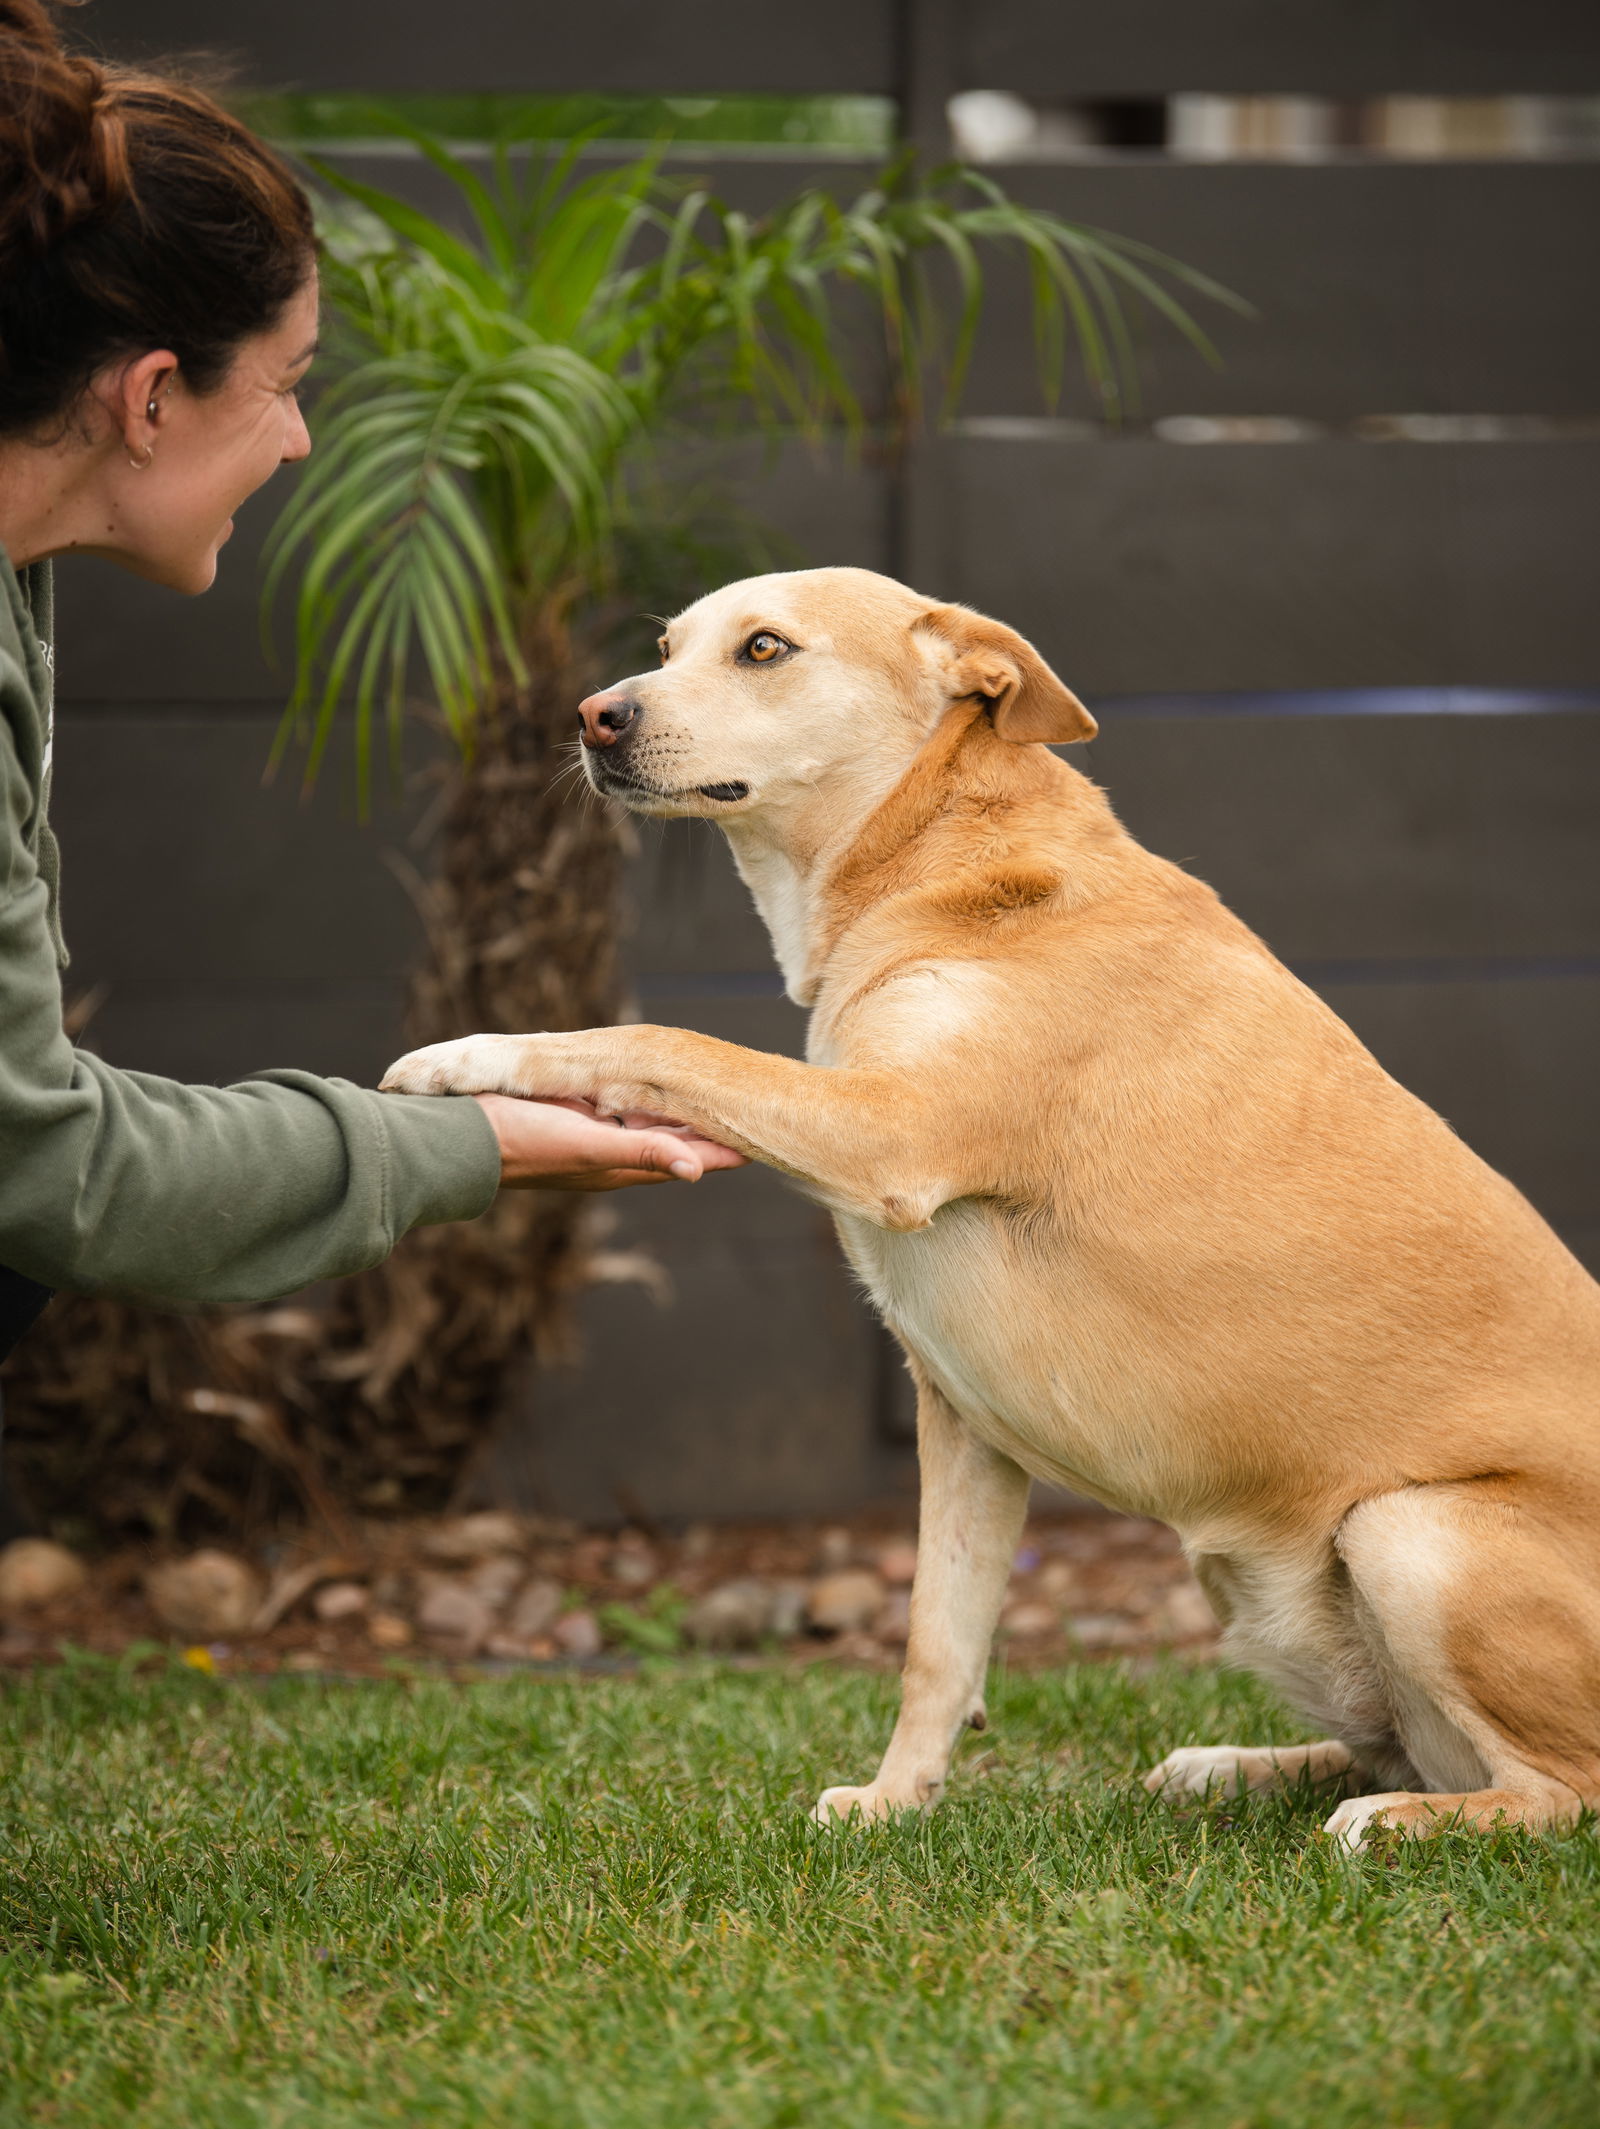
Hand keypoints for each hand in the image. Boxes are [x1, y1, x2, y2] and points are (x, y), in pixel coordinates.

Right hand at [471, 1093, 746, 1191]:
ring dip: (678, 1119)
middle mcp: (610, 1156)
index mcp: (621, 1164)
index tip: (763, 1139)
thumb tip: (697, 1172)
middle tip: (747, 1115)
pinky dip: (642, 1105)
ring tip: (711, 1105)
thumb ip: (642, 1152)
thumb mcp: (587, 1146)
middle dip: (707, 1131)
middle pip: (673, 1142)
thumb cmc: (520, 1141)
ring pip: (647, 1128)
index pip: (688, 1156)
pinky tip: (645, 1093)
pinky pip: (617, 1113)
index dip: (723, 1149)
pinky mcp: (568, 1121)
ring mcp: (589, 1140)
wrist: (457, 1141)